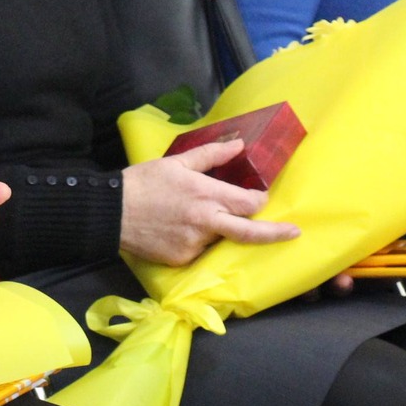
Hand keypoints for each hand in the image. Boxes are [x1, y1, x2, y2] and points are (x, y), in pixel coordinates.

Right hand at [120, 139, 301, 265]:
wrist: (111, 212)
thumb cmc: (144, 182)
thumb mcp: (177, 161)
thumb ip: (212, 154)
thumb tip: (240, 145)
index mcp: (207, 195)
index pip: (248, 203)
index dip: (259, 199)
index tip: (262, 198)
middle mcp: (206, 223)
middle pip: (250, 232)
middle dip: (276, 233)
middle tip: (294, 232)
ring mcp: (195, 245)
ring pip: (219, 239)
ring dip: (216, 230)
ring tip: (190, 218)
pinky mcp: (182, 259)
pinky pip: (198, 251)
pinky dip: (195, 241)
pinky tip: (176, 229)